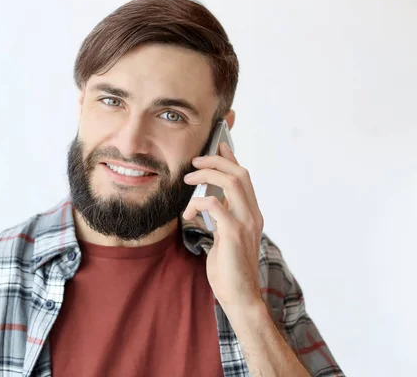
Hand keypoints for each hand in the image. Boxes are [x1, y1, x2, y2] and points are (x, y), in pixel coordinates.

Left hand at [183, 142, 264, 313]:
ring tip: (187, 179)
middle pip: (240, 174)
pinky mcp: (234, 233)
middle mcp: (253, 215)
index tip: (218, 145)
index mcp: (252, 214)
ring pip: (232, 183)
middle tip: (195, 161)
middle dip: (216, 161)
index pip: (244, 177)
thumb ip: (223, 217)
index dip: (231, 158)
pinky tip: (187, 214)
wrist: (238, 295)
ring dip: (207, 175)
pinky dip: (197, 204)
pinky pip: (214, 205)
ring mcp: (245, 223)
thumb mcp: (226, 236)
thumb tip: (210, 200)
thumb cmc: (229, 268)